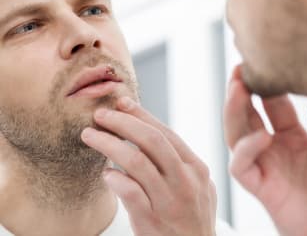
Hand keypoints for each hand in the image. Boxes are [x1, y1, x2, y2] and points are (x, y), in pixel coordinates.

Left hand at [81, 97, 216, 235]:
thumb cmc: (192, 215)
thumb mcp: (198, 185)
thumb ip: (178, 161)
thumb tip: (147, 133)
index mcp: (196, 167)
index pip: (165, 133)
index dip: (141, 115)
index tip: (121, 103)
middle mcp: (185, 180)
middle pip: (151, 140)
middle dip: (122, 122)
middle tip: (100, 115)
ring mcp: (169, 200)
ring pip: (135, 161)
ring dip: (108, 144)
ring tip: (90, 136)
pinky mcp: (151, 220)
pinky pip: (129, 191)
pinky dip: (113, 178)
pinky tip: (105, 174)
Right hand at [223, 67, 306, 235]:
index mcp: (296, 141)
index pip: (273, 107)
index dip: (267, 85)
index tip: (266, 61)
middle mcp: (277, 153)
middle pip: (248, 117)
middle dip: (241, 92)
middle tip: (241, 67)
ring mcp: (269, 170)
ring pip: (236, 137)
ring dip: (233, 112)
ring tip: (237, 87)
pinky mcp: (265, 190)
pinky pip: (242, 168)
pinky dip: (246, 150)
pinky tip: (262, 134)